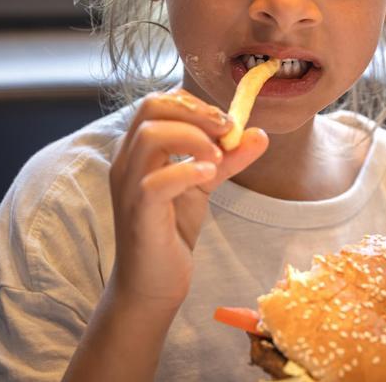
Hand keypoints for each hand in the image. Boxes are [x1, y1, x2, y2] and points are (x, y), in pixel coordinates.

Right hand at [107, 88, 268, 309]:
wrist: (152, 284)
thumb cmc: (170, 230)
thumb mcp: (203, 185)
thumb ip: (227, 159)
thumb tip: (259, 134)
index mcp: (137, 149)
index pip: (159, 102)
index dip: (196, 104)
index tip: (226, 123)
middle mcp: (127, 161)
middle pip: (152, 108)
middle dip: (196, 111)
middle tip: (227, 131)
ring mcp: (129, 186)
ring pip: (151, 137)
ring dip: (193, 138)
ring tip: (218, 158)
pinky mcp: (139, 213)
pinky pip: (156, 182)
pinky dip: (187, 171)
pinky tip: (209, 174)